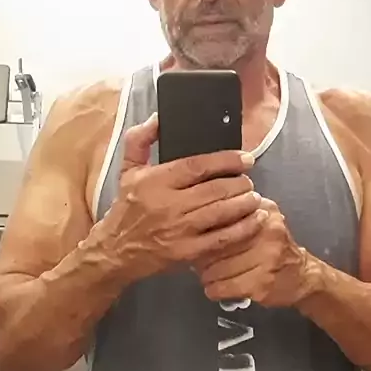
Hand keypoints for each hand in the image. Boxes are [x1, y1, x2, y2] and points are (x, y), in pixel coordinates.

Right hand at [99, 115, 267, 281]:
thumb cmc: (126, 208)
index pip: (197, 165)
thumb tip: (159, 118)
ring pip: (222, 212)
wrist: (115, 251)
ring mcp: (179, 230)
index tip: (245, 158)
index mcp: (155, 181)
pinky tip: (255, 219)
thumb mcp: (128, 170)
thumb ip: (141, 140)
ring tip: (255, 197)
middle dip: (240, 183)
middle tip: (249, 180)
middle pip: (215, 189)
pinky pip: (223, 239)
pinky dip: (243, 228)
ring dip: (245, 203)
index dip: (226, 160)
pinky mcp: (187, 252)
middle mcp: (168, 204)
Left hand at [196, 199, 311, 306]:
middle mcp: (267, 231)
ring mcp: (266, 258)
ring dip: (206, 275)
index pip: (222, 217)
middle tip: (199, 262)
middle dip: (203, 255)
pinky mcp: (262, 283)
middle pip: (217, 243)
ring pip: (218, 268)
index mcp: (263, 210)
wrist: (302, 276)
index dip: (205, 231)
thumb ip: (236, 213)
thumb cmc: (273, 247)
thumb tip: (198, 220)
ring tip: (207, 275)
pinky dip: (214, 290)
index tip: (198, 239)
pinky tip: (215, 288)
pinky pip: (224, 287)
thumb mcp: (261, 220)